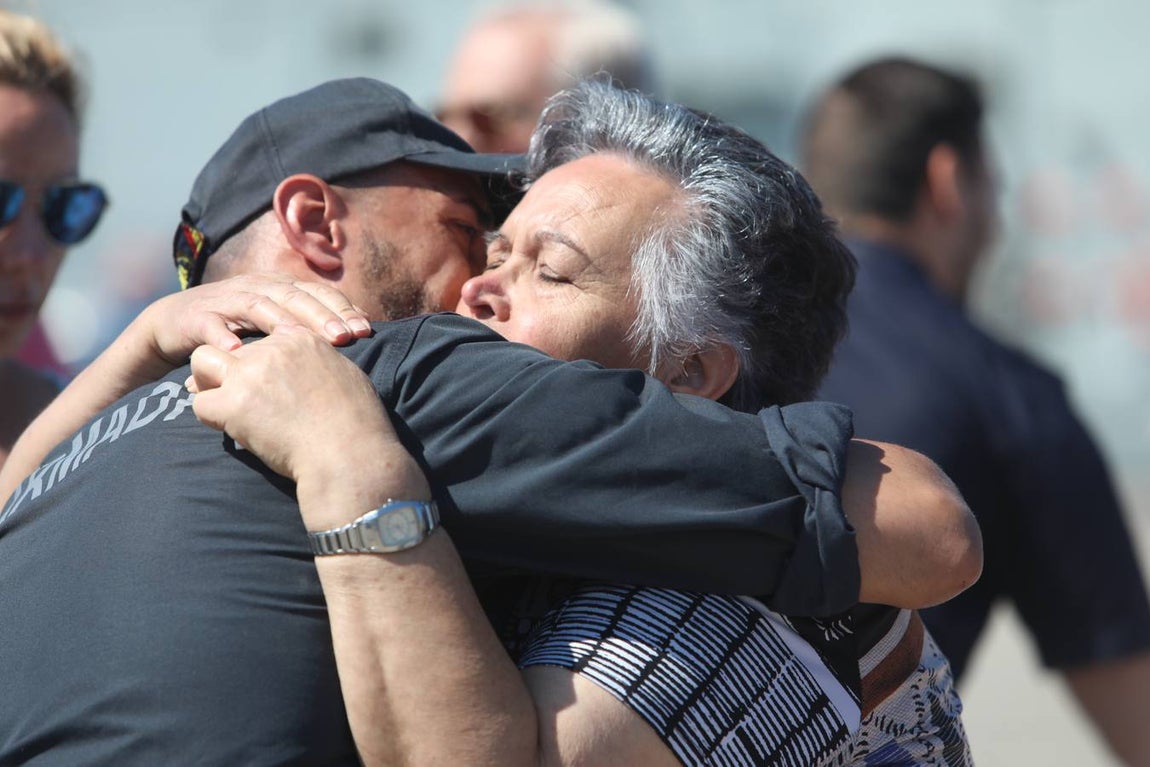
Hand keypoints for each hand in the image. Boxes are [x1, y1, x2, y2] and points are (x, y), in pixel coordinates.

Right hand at [141, 272, 371, 370]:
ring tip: (301, 342)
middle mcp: (257, 287)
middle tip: (346, 337)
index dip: (342, 308)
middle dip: (322, 316)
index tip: (365, 330)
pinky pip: (211, 326)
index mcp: (280, 288)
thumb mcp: (276, 324)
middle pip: (294, 297)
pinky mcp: (197, 316)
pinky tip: (237, 354)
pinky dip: (223, 338)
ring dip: (280, 322)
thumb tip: (357, 334)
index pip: (318, 293)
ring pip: (258, 305)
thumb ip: (310, 326)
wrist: (176, 323)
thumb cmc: (238, 329)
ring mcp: (226, 299)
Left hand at [189, 325, 428, 528]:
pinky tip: (234, 430)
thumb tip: (306, 373)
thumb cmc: (357, 424)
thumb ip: (319, 365)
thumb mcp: (346, 377)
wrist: (351, 454)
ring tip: (226, 408)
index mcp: (302, 338)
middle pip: (231, 348)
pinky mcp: (235, 403)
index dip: (258, 361)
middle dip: (230, 372)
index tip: (264, 384)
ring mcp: (251, 373)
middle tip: (240, 400)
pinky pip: (201, 404)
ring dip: (207, 383)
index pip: (262, 338)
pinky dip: (211, 418)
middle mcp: (273, 348)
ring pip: (202, 361)